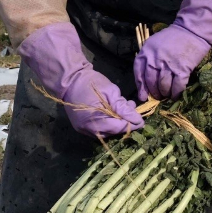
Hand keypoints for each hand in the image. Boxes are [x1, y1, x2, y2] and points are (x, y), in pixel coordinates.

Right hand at [20, 22, 142, 136]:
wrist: (69, 79)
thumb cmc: (90, 83)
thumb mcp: (111, 92)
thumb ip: (123, 108)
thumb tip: (138, 120)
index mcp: (95, 120)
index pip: (118, 128)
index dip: (132, 124)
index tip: (142, 119)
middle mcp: (88, 130)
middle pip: (113, 132)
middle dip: (125, 122)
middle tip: (132, 109)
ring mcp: (83, 130)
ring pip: (107, 132)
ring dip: (117, 122)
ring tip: (124, 107)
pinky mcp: (81, 127)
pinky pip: (99, 129)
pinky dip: (108, 122)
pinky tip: (113, 111)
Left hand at [133, 23, 210, 101]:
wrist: (192, 31)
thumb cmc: (173, 37)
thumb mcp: (154, 43)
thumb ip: (149, 58)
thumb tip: (147, 80)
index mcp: (147, 52)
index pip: (139, 73)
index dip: (141, 86)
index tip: (143, 96)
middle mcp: (155, 59)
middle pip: (151, 82)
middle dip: (154, 92)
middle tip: (157, 97)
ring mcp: (169, 65)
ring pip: (163, 86)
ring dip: (165, 93)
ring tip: (167, 95)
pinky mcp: (182, 69)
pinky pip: (177, 86)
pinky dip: (176, 93)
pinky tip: (175, 95)